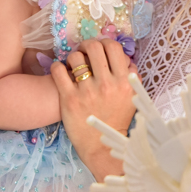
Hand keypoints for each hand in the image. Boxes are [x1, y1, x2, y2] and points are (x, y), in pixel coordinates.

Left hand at [51, 38, 137, 179]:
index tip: (99, 50)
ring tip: (72, 66)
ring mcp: (87, 91)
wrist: (102, 148)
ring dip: (72, 57)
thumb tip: (125, 57)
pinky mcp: (69, 99)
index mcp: (124, 82)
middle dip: (86, 45)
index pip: (114, 47)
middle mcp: (107, 84)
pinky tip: (61, 73)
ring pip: (75, 57)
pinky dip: (57, 67)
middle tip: (83, 52)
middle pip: (94, 47)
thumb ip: (131, 77)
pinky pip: (58, 71)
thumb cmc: (117, 121)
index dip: (105, 43)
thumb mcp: (133, 98)